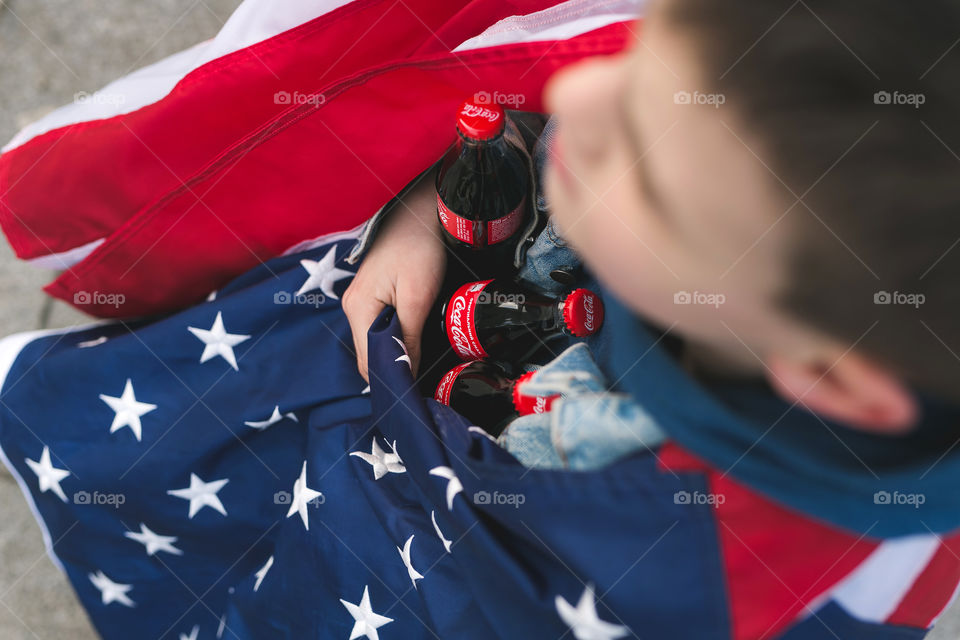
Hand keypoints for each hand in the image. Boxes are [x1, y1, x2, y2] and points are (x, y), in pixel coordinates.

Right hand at [342, 170, 445, 382]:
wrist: (418, 213)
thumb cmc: (419, 249)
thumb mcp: (418, 296)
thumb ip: (409, 338)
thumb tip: (406, 376)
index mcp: (359, 309)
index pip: (368, 362)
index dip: (390, 380)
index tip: (414, 394)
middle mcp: (352, 308)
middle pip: (368, 356)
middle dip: (391, 372)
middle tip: (422, 387)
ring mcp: (360, 302)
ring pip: (373, 345)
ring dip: (394, 358)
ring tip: (419, 369)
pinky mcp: (371, 298)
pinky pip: (377, 331)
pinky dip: (393, 343)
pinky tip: (412, 347)